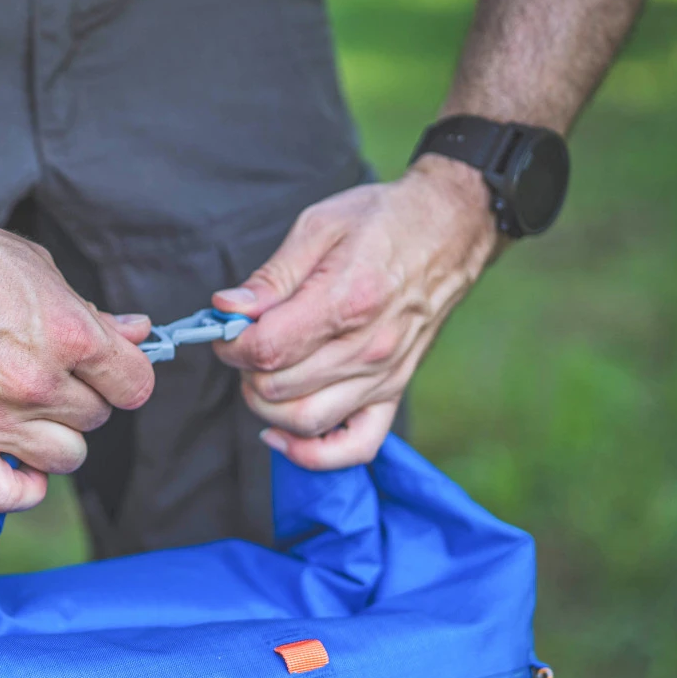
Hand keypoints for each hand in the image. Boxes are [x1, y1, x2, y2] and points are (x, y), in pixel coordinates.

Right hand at [0, 193, 154, 512]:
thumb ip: (89, 310)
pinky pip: (5, 495)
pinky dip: (22, 488)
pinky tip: (21, 465)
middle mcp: (36, 383)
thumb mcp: (34, 266)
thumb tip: (135, 333)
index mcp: (66, 334)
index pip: (134, 384)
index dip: (126, 374)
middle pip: (97, 418)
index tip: (111, 368)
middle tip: (51, 371)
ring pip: (65, 457)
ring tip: (31, 409)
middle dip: (83, 396)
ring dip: (57, 437)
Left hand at [212, 155, 499, 467]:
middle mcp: (367, 347)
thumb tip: (226, 309)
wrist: (450, 230)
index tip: (227, 329)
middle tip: (246, 344)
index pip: (267, 348)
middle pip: (278, 388)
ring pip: (305, 420)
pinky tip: (283, 433)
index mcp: (346, 300)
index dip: (232, 344)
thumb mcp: (319, 227)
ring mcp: (383, 375)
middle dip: (246, 370)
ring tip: (264, 374)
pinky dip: (313, 454)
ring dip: (267, 406)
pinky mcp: (393, 391)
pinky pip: (355, 447)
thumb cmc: (384, 222)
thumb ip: (270, 277)